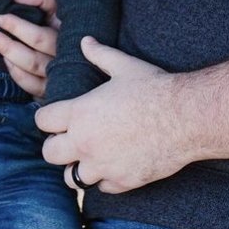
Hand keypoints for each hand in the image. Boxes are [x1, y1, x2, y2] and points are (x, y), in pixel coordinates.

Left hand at [0, 0, 59, 96]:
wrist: (84, 52)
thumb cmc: (65, 23)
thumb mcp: (59, 7)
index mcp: (68, 38)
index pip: (39, 37)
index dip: (16, 27)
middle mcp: (65, 60)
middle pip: (33, 58)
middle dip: (7, 45)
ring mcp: (59, 77)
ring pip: (31, 71)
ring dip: (9, 56)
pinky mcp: (52, 89)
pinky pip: (32, 86)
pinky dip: (18, 74)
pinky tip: (7, 61)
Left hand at [36, 38, 228, 193]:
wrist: (186, 117)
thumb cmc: (154, 88)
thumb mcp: (124, 66)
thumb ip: (100, 54)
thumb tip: (86, 41)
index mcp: (80, 112)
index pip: (42, 121)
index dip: (48, 118)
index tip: (57, 118)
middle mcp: (85, 142)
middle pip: (49, 153)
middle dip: (56, 146)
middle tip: (70, 140)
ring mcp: (103, 165)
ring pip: (72, 178)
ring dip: (79, 167)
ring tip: (90, 156)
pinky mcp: (123, 182)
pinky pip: (102, 187)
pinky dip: (105, 179)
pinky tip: (114, 165)